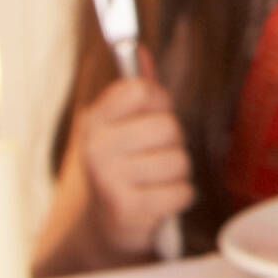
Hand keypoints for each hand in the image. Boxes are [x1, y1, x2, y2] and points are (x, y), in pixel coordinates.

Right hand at [64, 75, 196, 258]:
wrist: (105, 228)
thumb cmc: (124, 169)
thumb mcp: (123, 127)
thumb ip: (136, 90)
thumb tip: (142, 49)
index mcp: (95, 121)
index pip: (141, 90)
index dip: (159, 103)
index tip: (150, 116)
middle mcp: (97, 148)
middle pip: (168, 126)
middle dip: (172, 144)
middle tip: (152, 158)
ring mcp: (109, 180)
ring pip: (179, 161)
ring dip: (176, 174)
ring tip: (154, 182)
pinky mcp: (128, 210)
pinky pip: (182, 192)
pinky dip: (178, 198)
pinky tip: (158, 201)